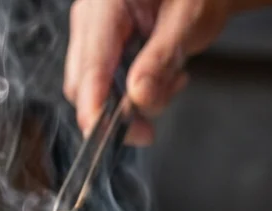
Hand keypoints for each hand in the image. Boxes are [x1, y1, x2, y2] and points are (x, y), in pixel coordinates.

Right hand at [64, 0, 271, 143]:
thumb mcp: (188, 21)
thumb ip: (161, 60)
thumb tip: (138, 98)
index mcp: (105, 5)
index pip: (91, 66)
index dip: (94, 107)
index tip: (106, 137)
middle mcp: (91, 19)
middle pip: (82, 84)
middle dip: (115, 112)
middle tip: (149, 130)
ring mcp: (94, 33)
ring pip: (94, 89)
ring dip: (131, 101)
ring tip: (172, 80)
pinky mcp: (103, 47)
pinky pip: (107, 83)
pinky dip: (135, 92)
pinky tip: (164, 75)